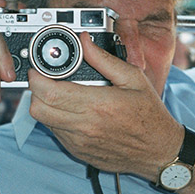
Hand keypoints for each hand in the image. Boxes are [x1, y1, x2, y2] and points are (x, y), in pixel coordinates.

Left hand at [29, 33, 183, 178]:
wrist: (158, 151)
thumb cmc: (150, 115)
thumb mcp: (133, 79)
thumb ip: (104, 59)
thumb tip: (85, 41)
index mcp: (98, 105)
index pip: (50, 92)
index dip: (37, 78)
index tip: (39, 69)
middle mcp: (85, 126)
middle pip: (38, 108)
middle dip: (35, 91)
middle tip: (46, 80)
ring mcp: (80, 142)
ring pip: (44, 121)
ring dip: (46, 105)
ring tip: (62, 94)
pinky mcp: (79, 152)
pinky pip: (56, 133)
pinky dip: (56, 120)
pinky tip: (72, 111)